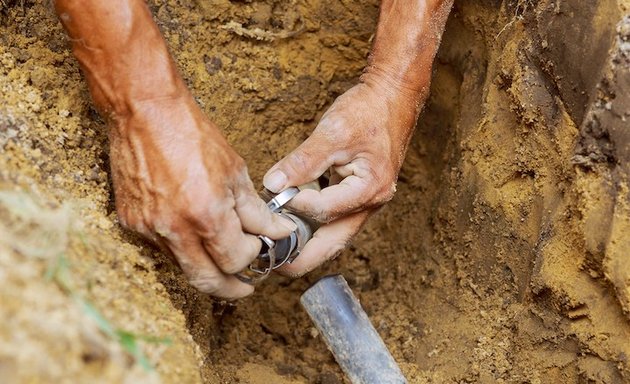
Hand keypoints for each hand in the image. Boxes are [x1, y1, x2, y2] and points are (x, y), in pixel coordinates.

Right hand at [111, 94, 294, 298]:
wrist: (145, 112)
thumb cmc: (193, 135)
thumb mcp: (235, 171)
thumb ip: (256, 211)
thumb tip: (278, 232)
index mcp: (205, 215)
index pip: (235, 261)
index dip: (253, 257)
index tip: (260, 246)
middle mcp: (174, 229)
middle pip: (206, 282)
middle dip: (231, 289)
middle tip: (246, 287)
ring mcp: (148, 229)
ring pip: (183, 268)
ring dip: (206, 268)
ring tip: (222, 255)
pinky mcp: (130, 223)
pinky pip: (162, 249)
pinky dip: (183, 248)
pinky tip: (194, 232)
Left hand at [263, 80, 420, 275]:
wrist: (392, 97)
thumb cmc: (368, 111)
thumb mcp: (333, 132)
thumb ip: (302, 161)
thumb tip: (273, 184)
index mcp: (370, 189)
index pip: (326, 210)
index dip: (298, 204)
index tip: (278, 193)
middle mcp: (371, 202)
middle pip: (335, 242)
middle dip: (306, 258)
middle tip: (276, 269)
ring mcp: (366, 201)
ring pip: (335, 233)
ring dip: (310, 244)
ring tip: (282, 253)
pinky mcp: (358, 194)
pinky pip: (335, 218)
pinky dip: (315, 225)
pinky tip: (295, 225)